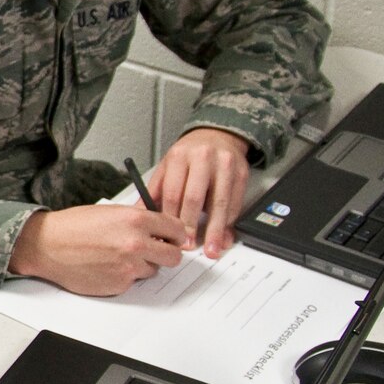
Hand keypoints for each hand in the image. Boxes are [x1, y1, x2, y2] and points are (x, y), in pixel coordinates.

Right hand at [7, 203, 185, 294]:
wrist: (47, 245)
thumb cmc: (73, 226)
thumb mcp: (110, 212)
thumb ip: (138, 220)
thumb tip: (159, 230)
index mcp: (136, 220)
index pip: (177, 229)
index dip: (177, 234)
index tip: (176, 238)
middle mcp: (136, 243)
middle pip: (174, 257)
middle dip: (167, 254)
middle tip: (156, 251)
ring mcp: (129, 267)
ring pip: (153, 270)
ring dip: (143, 265)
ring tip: (119, 257)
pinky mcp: (119, 284)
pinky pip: (133, 282)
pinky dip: (125, 276)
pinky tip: (107, 266)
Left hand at [147, 128, 252, 257]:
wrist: (218, 134)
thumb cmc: (189, 155)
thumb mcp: (168, 166)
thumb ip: (155, 191)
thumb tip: (141, 216)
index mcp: (179, 157)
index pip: (173, 193)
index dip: (171, 218)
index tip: (169, 236)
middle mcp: (202, 158)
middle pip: (195, 198)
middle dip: (191, 226)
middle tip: (188, 245)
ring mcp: (225, 165)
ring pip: (220, 203)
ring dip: (216, 229)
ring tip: (212, 249)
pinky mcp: (242, 173)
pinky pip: (235, 202)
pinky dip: (229, 222)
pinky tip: (225, 235)